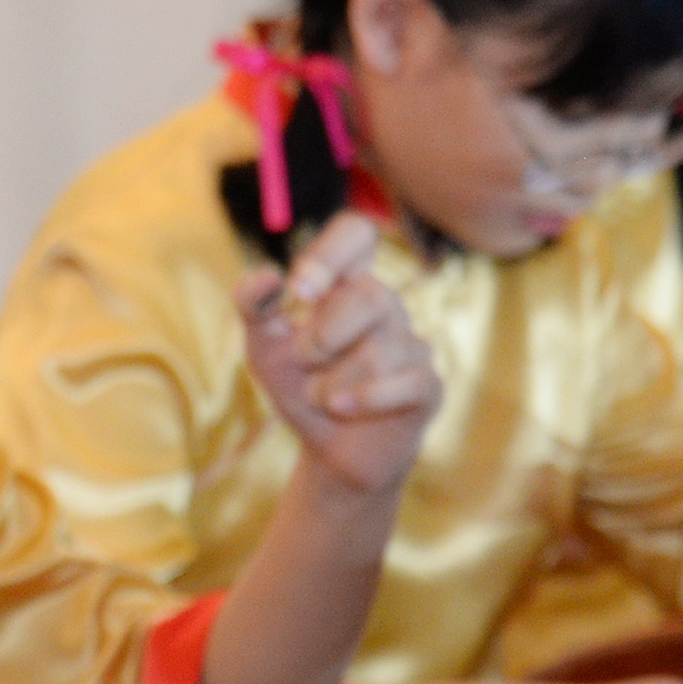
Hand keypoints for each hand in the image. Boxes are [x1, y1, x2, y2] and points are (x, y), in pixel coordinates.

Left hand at [236, 210, 441, 497]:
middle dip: (324, 338)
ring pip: (381, 350)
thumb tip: (267, 276)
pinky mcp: (428, 386)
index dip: (331, 252)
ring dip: (333, 383)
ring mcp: (412, 346)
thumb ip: (254, 308)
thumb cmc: (300, 388)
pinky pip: (406, 383)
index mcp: (346, 286)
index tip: (300, 293)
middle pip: (371, 294)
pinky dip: (364, 400)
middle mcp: (384, 308)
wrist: (328, 452)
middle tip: (305, 362)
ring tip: (322, 397)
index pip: (355, 232)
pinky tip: (343, 408)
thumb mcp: (264, 348)